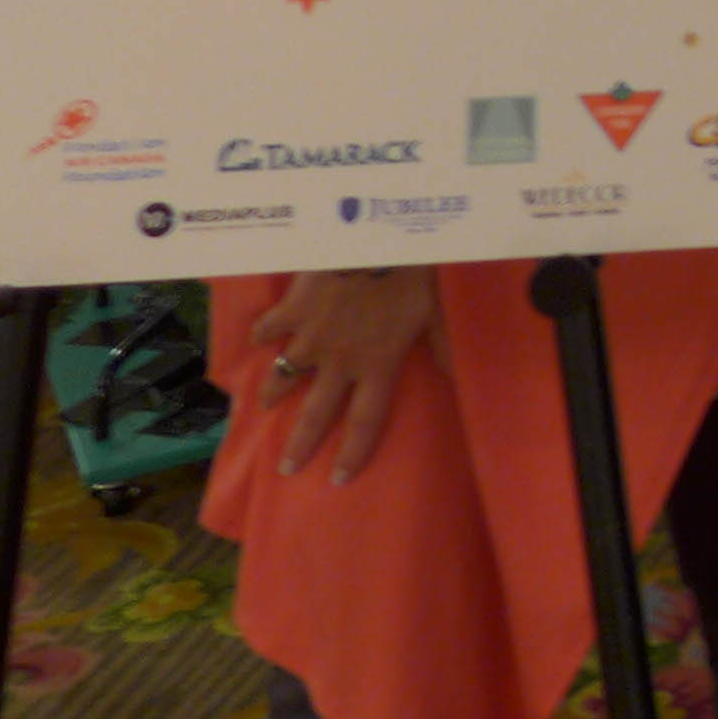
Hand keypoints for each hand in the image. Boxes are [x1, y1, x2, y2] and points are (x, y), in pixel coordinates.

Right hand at [253, 267, 439, 483]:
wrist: (374, 238)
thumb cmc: (412, 274)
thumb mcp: (437, 312)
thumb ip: (444, 348)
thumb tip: (459, 380)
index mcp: (378, 363)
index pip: (367, 419)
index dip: (353, 452)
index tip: (337, 479)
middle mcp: (340, 360)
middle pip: (318, 412)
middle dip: (301, 442)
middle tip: (286, 467)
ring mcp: (311, 336)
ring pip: (285, 375)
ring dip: (274, 392)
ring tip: (263, 406)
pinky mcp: (292, 311)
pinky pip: (270, 328)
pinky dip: (263, 333)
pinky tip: (258, 338)